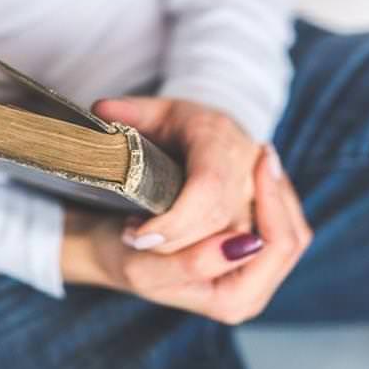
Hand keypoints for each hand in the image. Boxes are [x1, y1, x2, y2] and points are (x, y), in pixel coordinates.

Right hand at [61, 147, 312, 323]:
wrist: (116, 247)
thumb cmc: (125, 257)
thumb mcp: (145, 268)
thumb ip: (191, 263)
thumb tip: (243, 244)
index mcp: (233, 301)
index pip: (275, 247)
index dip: (269, 204)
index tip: (255, 161)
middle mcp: (251, 290)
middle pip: (289, 236)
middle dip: (273, 194)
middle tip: (260, 154)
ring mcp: (254, 268)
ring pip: (292, 224)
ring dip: (277, 190)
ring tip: (263, 156)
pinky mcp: (252, 244)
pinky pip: (282, 216)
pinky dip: (274, 191)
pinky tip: (260, 167)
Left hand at [92, 98, 258, 253]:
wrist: (218, 135)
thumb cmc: (181, 126)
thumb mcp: (153, 113)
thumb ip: (128, 112)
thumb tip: (101, 110)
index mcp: (218, 136)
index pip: (207, 187)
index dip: (175, 220)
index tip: (138, 236)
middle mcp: (246, 166)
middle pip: (219, 220)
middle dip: (174, 241)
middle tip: (133, 239)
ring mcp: (259, 193)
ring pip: (235, 241)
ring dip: (190, 253)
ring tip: (150, 242)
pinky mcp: (266, 213)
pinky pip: (248, 248)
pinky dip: (209, 258)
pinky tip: (175, 249)